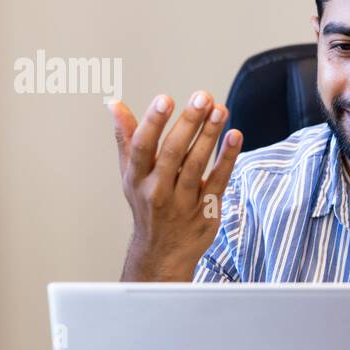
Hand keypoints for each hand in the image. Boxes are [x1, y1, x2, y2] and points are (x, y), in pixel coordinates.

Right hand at [110, 91, 243, 281]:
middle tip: (203, 97)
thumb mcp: (131, 175)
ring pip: (197, 165)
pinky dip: (227, 158)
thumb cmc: (147, 205)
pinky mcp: (206, 208)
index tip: (165, 99)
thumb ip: (126, 138)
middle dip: (189, 123)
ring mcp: (183, 201)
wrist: (162, 253)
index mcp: (136, 178)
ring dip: (210, 135)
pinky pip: (219, 180)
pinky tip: (235, 136)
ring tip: (220, 110)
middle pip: (173, 153)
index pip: (142, 147)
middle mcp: (157, 190)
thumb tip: (114, 104)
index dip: (152, 122)